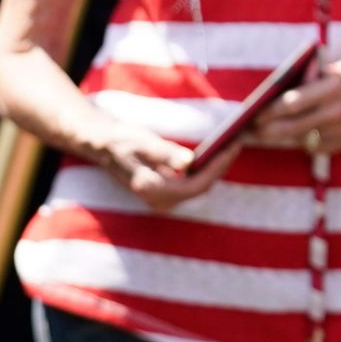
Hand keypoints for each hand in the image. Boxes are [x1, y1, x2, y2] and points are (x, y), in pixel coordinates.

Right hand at [101, 123, 235, 210]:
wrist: (104, 146)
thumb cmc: (122, 140)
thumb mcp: (142, 142)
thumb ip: (165, 153)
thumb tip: (189, 162)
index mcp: (150, 189)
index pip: (195, 186)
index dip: (216, 168)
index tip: (231, 148)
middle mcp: (158, 201)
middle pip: (201, 187)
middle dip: (220, 166)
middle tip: (236, 142)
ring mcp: (163, 200)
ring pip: (200, 187)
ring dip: (216, 168)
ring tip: (230, 145)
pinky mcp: (168, 194)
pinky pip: (194, 184)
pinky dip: (206, 170)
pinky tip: (216, 154)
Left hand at [252, 55, 340, 153]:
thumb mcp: (331, 70)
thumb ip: (306, 82)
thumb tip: (272, 93)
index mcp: (331, 88)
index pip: (290, 104)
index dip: (268, 112)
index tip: (252, 114)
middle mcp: (336, 111)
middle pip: (290, 128)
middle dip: (266, 132)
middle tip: (250, 130)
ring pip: (299, 140)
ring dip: (282, 137)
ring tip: (266, 132)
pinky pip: (314, 147)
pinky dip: (303, 141)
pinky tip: (299, 132)